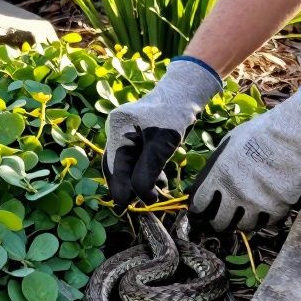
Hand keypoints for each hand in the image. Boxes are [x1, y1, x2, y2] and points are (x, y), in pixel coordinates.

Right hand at [103, 58, 222, 205]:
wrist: (185, 93)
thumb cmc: (174, 114)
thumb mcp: (162, 145)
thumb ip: (148, 172)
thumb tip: (141, 198)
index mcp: (117, 129)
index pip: (114, 166)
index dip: (120, 189)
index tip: (127, 208)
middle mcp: (116, 131)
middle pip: (116, 167)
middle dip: (127, 187)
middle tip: (139, 205)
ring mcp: (125, 133)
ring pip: (126, 166)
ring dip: (138, 181)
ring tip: (155, 194)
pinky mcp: (136, 137)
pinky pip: (135, 160)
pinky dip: (145, 172)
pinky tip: (159, 181)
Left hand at [189, 86, 300, 231]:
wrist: (291, 139)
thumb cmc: (259, 134)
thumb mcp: (230, 144)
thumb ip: (219, 164)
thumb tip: (212, 176)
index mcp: (219, 177)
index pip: (200, 203)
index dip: (199, 208)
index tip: (202, 210)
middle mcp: (234, 194)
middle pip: (220, 221)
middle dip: (218, 222)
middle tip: (221, 221)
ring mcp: (255, 204)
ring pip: (243, 226)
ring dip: (242, 222)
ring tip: (243, 218)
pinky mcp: (276, 209)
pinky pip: (266, 221)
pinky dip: (264, 218)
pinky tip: (264, 212)